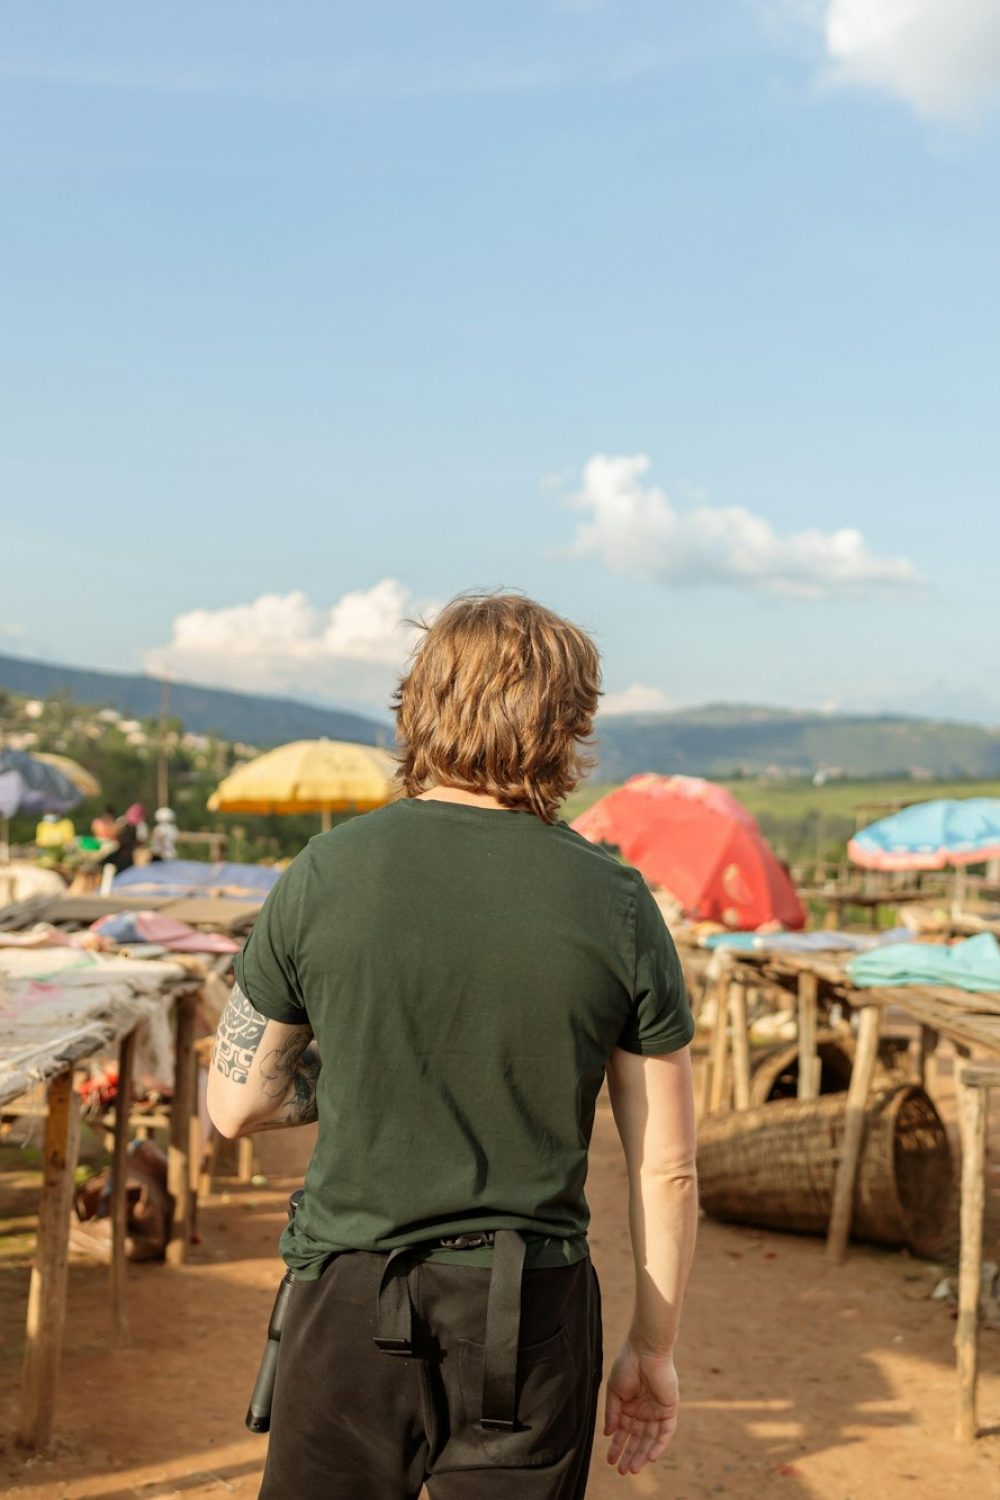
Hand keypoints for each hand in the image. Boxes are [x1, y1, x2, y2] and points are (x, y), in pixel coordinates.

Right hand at [603, 1341, 678, 1475]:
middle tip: (621, 1471)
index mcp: (629, 1406)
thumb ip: (612, 1413)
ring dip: (642, 1454)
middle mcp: (643, 1411)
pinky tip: (650, 1457)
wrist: (644, 1350)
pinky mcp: (669, 1409)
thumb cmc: (627, 1365)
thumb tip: (608, 1435)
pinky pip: (666, 1432)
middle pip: (637, 1439)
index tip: (609, 1460)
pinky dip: (659, 1445)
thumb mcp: (614, 1391)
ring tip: (632, 1469)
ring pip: (650, 1439)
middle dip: (629, 1455)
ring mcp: (657, 1411)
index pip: (623, 1432)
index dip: (617, 1446)